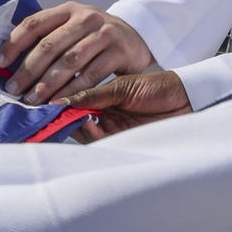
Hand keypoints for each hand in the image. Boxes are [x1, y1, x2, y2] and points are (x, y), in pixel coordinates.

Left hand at [0, 2, 153, 103]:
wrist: (137, 36)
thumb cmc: (95, 37)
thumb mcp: (74, 27)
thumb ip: (50, 38)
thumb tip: (9, 64)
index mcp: (68, 9)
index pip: (34, 23)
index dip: (13, 43)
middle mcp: (86, 17)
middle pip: (50, 44)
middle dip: (28, 70)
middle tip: (14, 90)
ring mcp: (104, 33)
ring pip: (70, 61)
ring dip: (48, 84)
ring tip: (33, 101)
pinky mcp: (119, 51)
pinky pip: (91, 75)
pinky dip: (73, 92)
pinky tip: (60, 103)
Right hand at [61, 69, 191, 138]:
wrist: (188, 100)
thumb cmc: (158, 87)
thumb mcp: (123, 87)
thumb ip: (94, 95)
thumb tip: (61, 101)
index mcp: (102, 97)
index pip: (74, 102)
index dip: (59, 103)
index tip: (43, 101)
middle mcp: (104, 114)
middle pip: (74, 120)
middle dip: (62, 117)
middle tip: (51, 113)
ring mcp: (112, 129)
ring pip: (84, 133)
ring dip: (75, 126)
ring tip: (71, 117)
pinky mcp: (122, 143)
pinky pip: (100, 144)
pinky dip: (91, 135)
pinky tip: (88, 125)